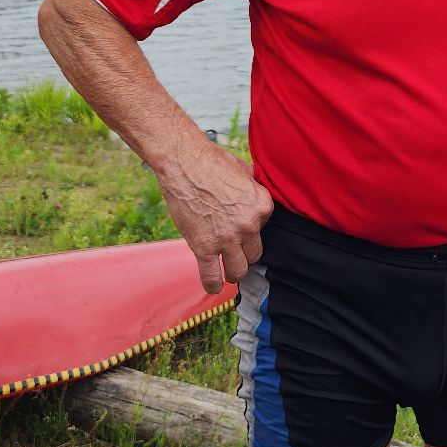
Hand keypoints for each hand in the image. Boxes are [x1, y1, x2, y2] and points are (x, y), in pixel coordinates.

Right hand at [153, 138, 273, 293]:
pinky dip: (212, 285)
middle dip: (243, 253)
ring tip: (226, 270)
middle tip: (232, 250)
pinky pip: (212, 277)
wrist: (182, 162)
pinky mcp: (204, 247)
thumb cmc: (210, 161)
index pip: (264, 230)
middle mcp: (249, 224)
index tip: (237, 226)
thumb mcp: (243, 169)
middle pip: (254, 254)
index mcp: (262, 205)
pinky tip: (212, 286)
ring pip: (238, 271)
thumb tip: (257, 186)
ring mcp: (227, 238)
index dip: (250, 229)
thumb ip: (254, 184)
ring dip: (232, 272)